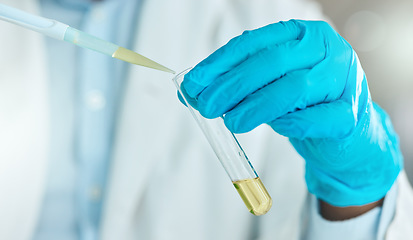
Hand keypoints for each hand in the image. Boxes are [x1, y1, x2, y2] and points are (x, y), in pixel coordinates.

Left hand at [181, 20, 402, 206]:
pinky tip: (275, 127)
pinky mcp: (351, 115)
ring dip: (256, 106)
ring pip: (294, 88)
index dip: (221, 63)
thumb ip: (234, 85)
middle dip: (233, 85)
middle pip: (272, 62)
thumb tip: (189, 93)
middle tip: (208, 106)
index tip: (195, 82)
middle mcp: (326, 50)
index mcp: (302, 35)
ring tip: (231, 122)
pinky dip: (291, 123)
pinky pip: (317, 118)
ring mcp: (344, 81)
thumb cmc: (303, 103)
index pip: (255, 43)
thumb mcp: (268, 86)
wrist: (345, 132)